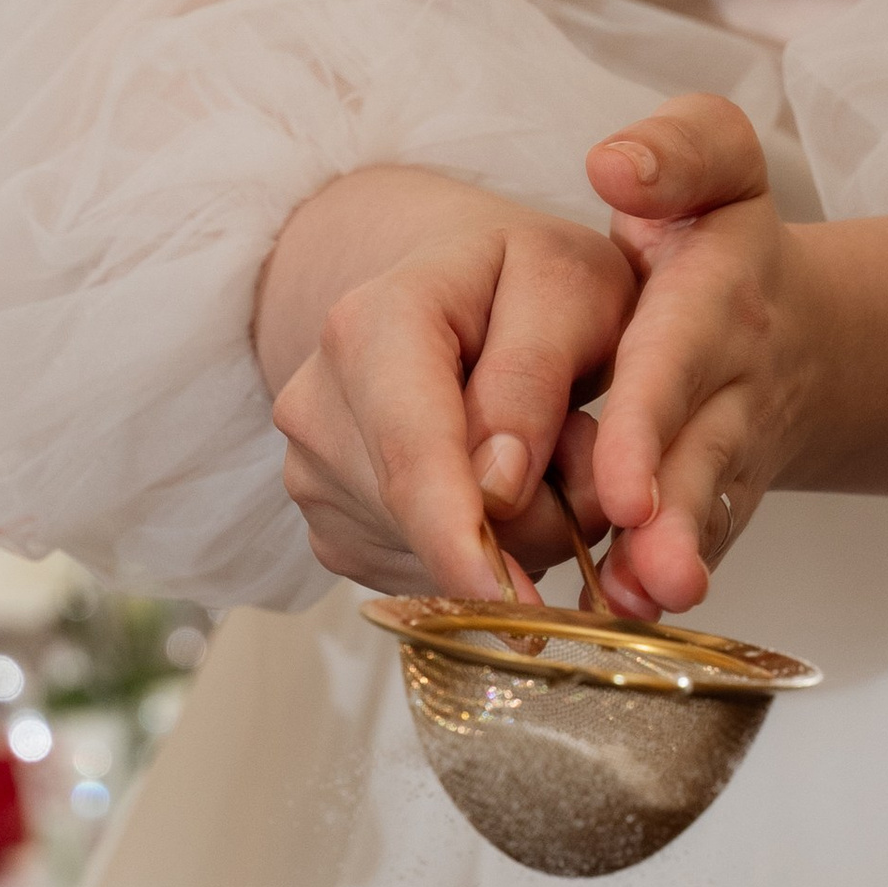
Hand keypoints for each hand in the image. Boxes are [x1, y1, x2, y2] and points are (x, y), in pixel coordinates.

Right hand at [262, 170, 640, 595]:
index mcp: (368, 326)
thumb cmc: (521, 277)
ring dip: (513, 534)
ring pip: (435, 561)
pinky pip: (424, 578)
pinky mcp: (331, 533)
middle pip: (434, 523)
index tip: (516, 609)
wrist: (446, 285)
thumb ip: (536, 375)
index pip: (413, 458)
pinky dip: (478, 552)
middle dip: (531, 516)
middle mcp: (315, 409)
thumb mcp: (568, 284)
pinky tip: (485, 487)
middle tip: (576, 440)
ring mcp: (312, 479)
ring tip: (525, 452)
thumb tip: (497, 487)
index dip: (465, 543)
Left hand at [582, 93, 816, 616]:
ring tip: (641, 604)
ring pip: (701, 512)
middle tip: (644, 564)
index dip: (645, 422)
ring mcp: (728, 452)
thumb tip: (612, 162)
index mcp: (712, 302)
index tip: (617, 482)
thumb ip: (675, 151)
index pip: (673, 359)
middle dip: (670, 511)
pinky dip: (664, 582)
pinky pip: (696, 544)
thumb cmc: (719, 244)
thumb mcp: (715, 164)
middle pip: (698, 454)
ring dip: (672, 560)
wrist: (796, 332)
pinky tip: (630, 618)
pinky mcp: (717, 501)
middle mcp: (729, 385)